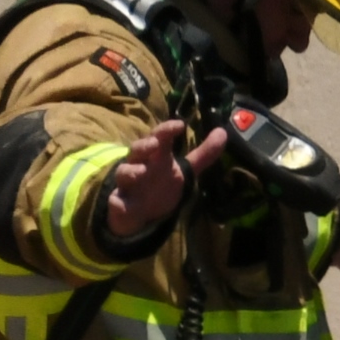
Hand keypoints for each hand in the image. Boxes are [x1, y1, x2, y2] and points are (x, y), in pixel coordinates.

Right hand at [103, 118, 228, 243]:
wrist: (140, 214)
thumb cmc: (160, 185)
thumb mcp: (184, 171)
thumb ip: (203, 154)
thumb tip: (223, 132)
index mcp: (156, 156)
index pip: (159, 137)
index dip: (167, 130)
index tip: (180, 125)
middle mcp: (140, 165)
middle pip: (137, 150)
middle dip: (144, 146)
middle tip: (155, 144)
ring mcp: (127, 184)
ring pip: (124, 172)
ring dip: (131, 171)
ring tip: (142, 172)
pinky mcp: (118, 203)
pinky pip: (116, 202)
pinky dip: (117, 202)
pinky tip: (119, 203)